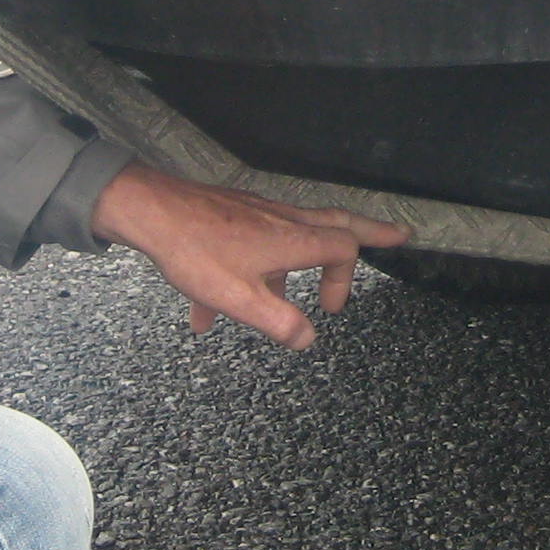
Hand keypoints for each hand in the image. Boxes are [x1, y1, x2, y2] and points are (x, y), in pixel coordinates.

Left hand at [88, 164, 407, 349]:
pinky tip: (206, 310)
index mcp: (292, 240)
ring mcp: (258, 214)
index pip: (344, 249)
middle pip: (337, 223)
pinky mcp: (233, 215)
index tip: (329, 310)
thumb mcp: (240, 298)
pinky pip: (252, 246)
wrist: (151, 211)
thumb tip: (308, 337)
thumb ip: (279, 322)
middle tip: (398, 234)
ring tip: (273, 302)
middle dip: (369, 232)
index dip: (344, 281)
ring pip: (291, 237)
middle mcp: (282, 221)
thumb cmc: (195, 251)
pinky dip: (243, 274)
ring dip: (290, 269)